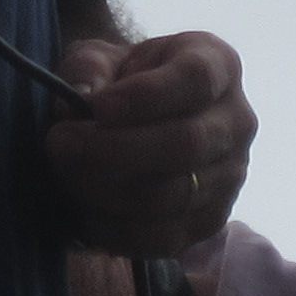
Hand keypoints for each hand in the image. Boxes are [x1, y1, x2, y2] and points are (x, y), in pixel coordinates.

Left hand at [45, 30, 252, 258]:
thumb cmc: (121, 83)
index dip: (145, 96)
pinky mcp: (210, 222)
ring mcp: (230, 177)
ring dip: (108, 189)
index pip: (195, 80)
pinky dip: (116, 228)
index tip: (96, 107)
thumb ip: (87, 68)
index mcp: (218, 65)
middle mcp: (236, 122)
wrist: (140, 123)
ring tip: (65, 173)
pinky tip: (83, 209)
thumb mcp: (100, 59)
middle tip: (59, 143)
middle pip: (187, 143)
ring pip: (173, 195)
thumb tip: (82, 97)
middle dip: (115, 148)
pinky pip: (164, 237)